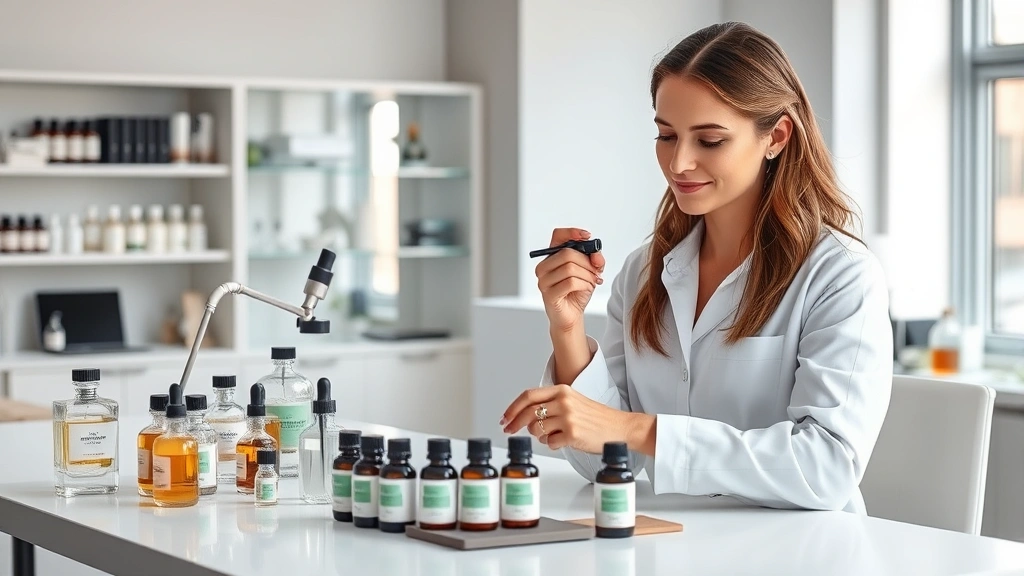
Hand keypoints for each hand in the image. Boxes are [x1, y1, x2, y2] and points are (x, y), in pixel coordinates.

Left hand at [500, 385, 640, 453]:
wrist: (618, 427)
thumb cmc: (596, 417)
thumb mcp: (572, 400)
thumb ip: (551, 403)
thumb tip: (525, 415)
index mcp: (562, 390)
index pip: (528, 396)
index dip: (513, 408)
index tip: (505, 417)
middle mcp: (563, 402)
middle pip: (527, 413)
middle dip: (515, 424)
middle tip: (510, 430)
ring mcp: (568, 418)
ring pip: (536, 430)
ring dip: (540, 435)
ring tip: (553, 434)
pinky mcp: (572, 434)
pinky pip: (549, 443)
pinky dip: (552, 444)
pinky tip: (563, 441)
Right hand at [536, 228, 605, 333]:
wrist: (571, 315)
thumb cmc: (577, 292)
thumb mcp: (589, 271)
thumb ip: (594, 260)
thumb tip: (596, 254)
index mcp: (552, 257)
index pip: (558, 236)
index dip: (573, 232)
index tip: (587, 236)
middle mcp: (544, 267)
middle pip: (567, 253)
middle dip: (587, 262)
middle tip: (596, 271)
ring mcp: (544, 281)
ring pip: (570, 268)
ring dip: (587, 275)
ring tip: (592, 282)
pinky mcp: (549, 294)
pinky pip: (571, 283)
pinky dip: (584, 285)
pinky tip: (586, 289)